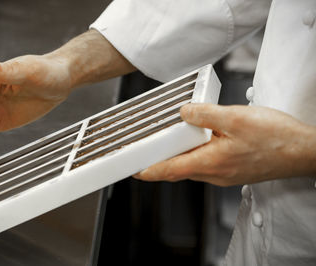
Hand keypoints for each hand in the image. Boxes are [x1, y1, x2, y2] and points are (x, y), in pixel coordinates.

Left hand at [135, 104, 315, 185]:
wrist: (303, 151)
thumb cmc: (276, 138)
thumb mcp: (236, 118)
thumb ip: (205, 114)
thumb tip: (184, 112)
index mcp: (211, 162)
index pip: (170, 170)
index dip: (149, 170)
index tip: (135, 171)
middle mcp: (216, 173)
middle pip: (179, 169)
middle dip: (161, 162)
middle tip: (147, 152)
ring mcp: (225, 174)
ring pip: (192, 167)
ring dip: (179, 158)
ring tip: (170, 142)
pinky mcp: (233, 170)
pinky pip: (206, 164)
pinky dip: (195, 155)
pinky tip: (200, 142)